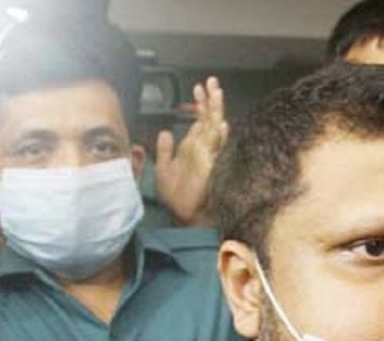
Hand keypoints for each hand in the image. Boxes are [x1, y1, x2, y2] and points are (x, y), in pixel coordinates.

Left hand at [155, 76, 227, 226]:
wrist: (182, 215)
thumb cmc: (175, 196)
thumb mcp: (163, 167)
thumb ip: (165, 149)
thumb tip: (165, 132)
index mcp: (193, 147)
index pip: (199, 120)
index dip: (199, 104)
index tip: (197, 87)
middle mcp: (203, 149)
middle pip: (210, 119)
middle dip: (210, 100)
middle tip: (211, 82)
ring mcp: (209, 156)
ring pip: (215, 128)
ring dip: (216, 111)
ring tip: (217, 92)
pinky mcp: (211, 167)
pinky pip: (217, 150)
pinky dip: (219, 137)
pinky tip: (221, 125)